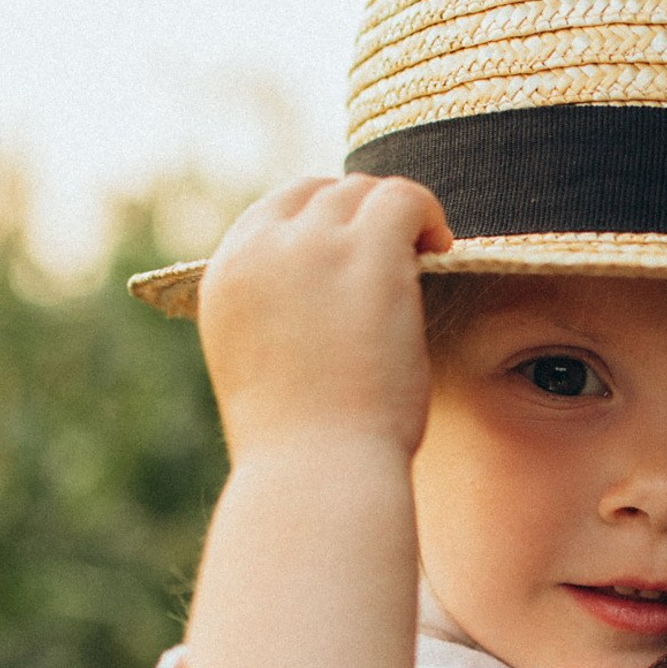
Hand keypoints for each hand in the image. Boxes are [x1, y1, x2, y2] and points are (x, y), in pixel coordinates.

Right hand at [196, 174, 452, 459]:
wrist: (317, 475)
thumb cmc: (303, 450)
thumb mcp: (265, 371)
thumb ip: (279, 319)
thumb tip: (323, 302)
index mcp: (225, 278)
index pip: (276, 214)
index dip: (326, 226)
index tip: (359, 258)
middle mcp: (260, 250)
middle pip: (321, 195)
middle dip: (364, 220)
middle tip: (401, 260)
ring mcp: (312, 246)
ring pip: (363, 192)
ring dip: (398, 219)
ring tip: (425, 255)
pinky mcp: (368, 253)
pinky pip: (406, 198)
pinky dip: (429, 214)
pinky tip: (441, 248)